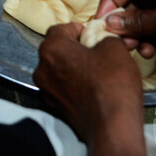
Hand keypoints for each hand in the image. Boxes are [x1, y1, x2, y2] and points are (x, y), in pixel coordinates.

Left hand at [33, 22, 144, 154]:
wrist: (112, 127)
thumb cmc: (112, 83)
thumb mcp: (114, 48)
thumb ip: (103, 36)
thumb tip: (101, 38)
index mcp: (51, 48)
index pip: (60, 29)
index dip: (79, 29)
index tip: (94, 35)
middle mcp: (41, 68)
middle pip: (56, 50)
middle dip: (75, 49)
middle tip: (96, 54)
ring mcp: (45, 90)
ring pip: (58, 70)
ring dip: (73, 68)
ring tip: (96, 73)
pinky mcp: (53, 108)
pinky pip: (62, 88)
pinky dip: (73, 86)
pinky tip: (91, 90)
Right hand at [96, 0, 155, 68]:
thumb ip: (139, 21)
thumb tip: (109, 21)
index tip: (102, 20)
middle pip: (136, 0)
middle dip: (124, 20)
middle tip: (118, 40)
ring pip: (145, 16)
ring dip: (136, 32)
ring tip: (134, 48)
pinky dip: (149, 38)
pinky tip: (148, 52)